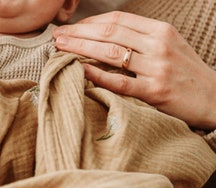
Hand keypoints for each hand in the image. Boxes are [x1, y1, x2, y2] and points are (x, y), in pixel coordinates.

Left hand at [53, 11, 215, 129]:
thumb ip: (141, 41)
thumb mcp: (168, 48)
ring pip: (111, 53)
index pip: (117, 20)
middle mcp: (158, 45)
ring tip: (61, 50)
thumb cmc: (185, 74)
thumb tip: (106, 39)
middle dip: (79, 33)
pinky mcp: (155, 91)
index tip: (70, 28)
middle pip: (110, 33)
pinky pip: (120, 82)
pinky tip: (79, 71)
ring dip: (81, 49)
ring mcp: (157, 67)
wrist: (213, 98)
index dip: (89, 22)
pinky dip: (98, 75)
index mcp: (161, 31)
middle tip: (57, 37)